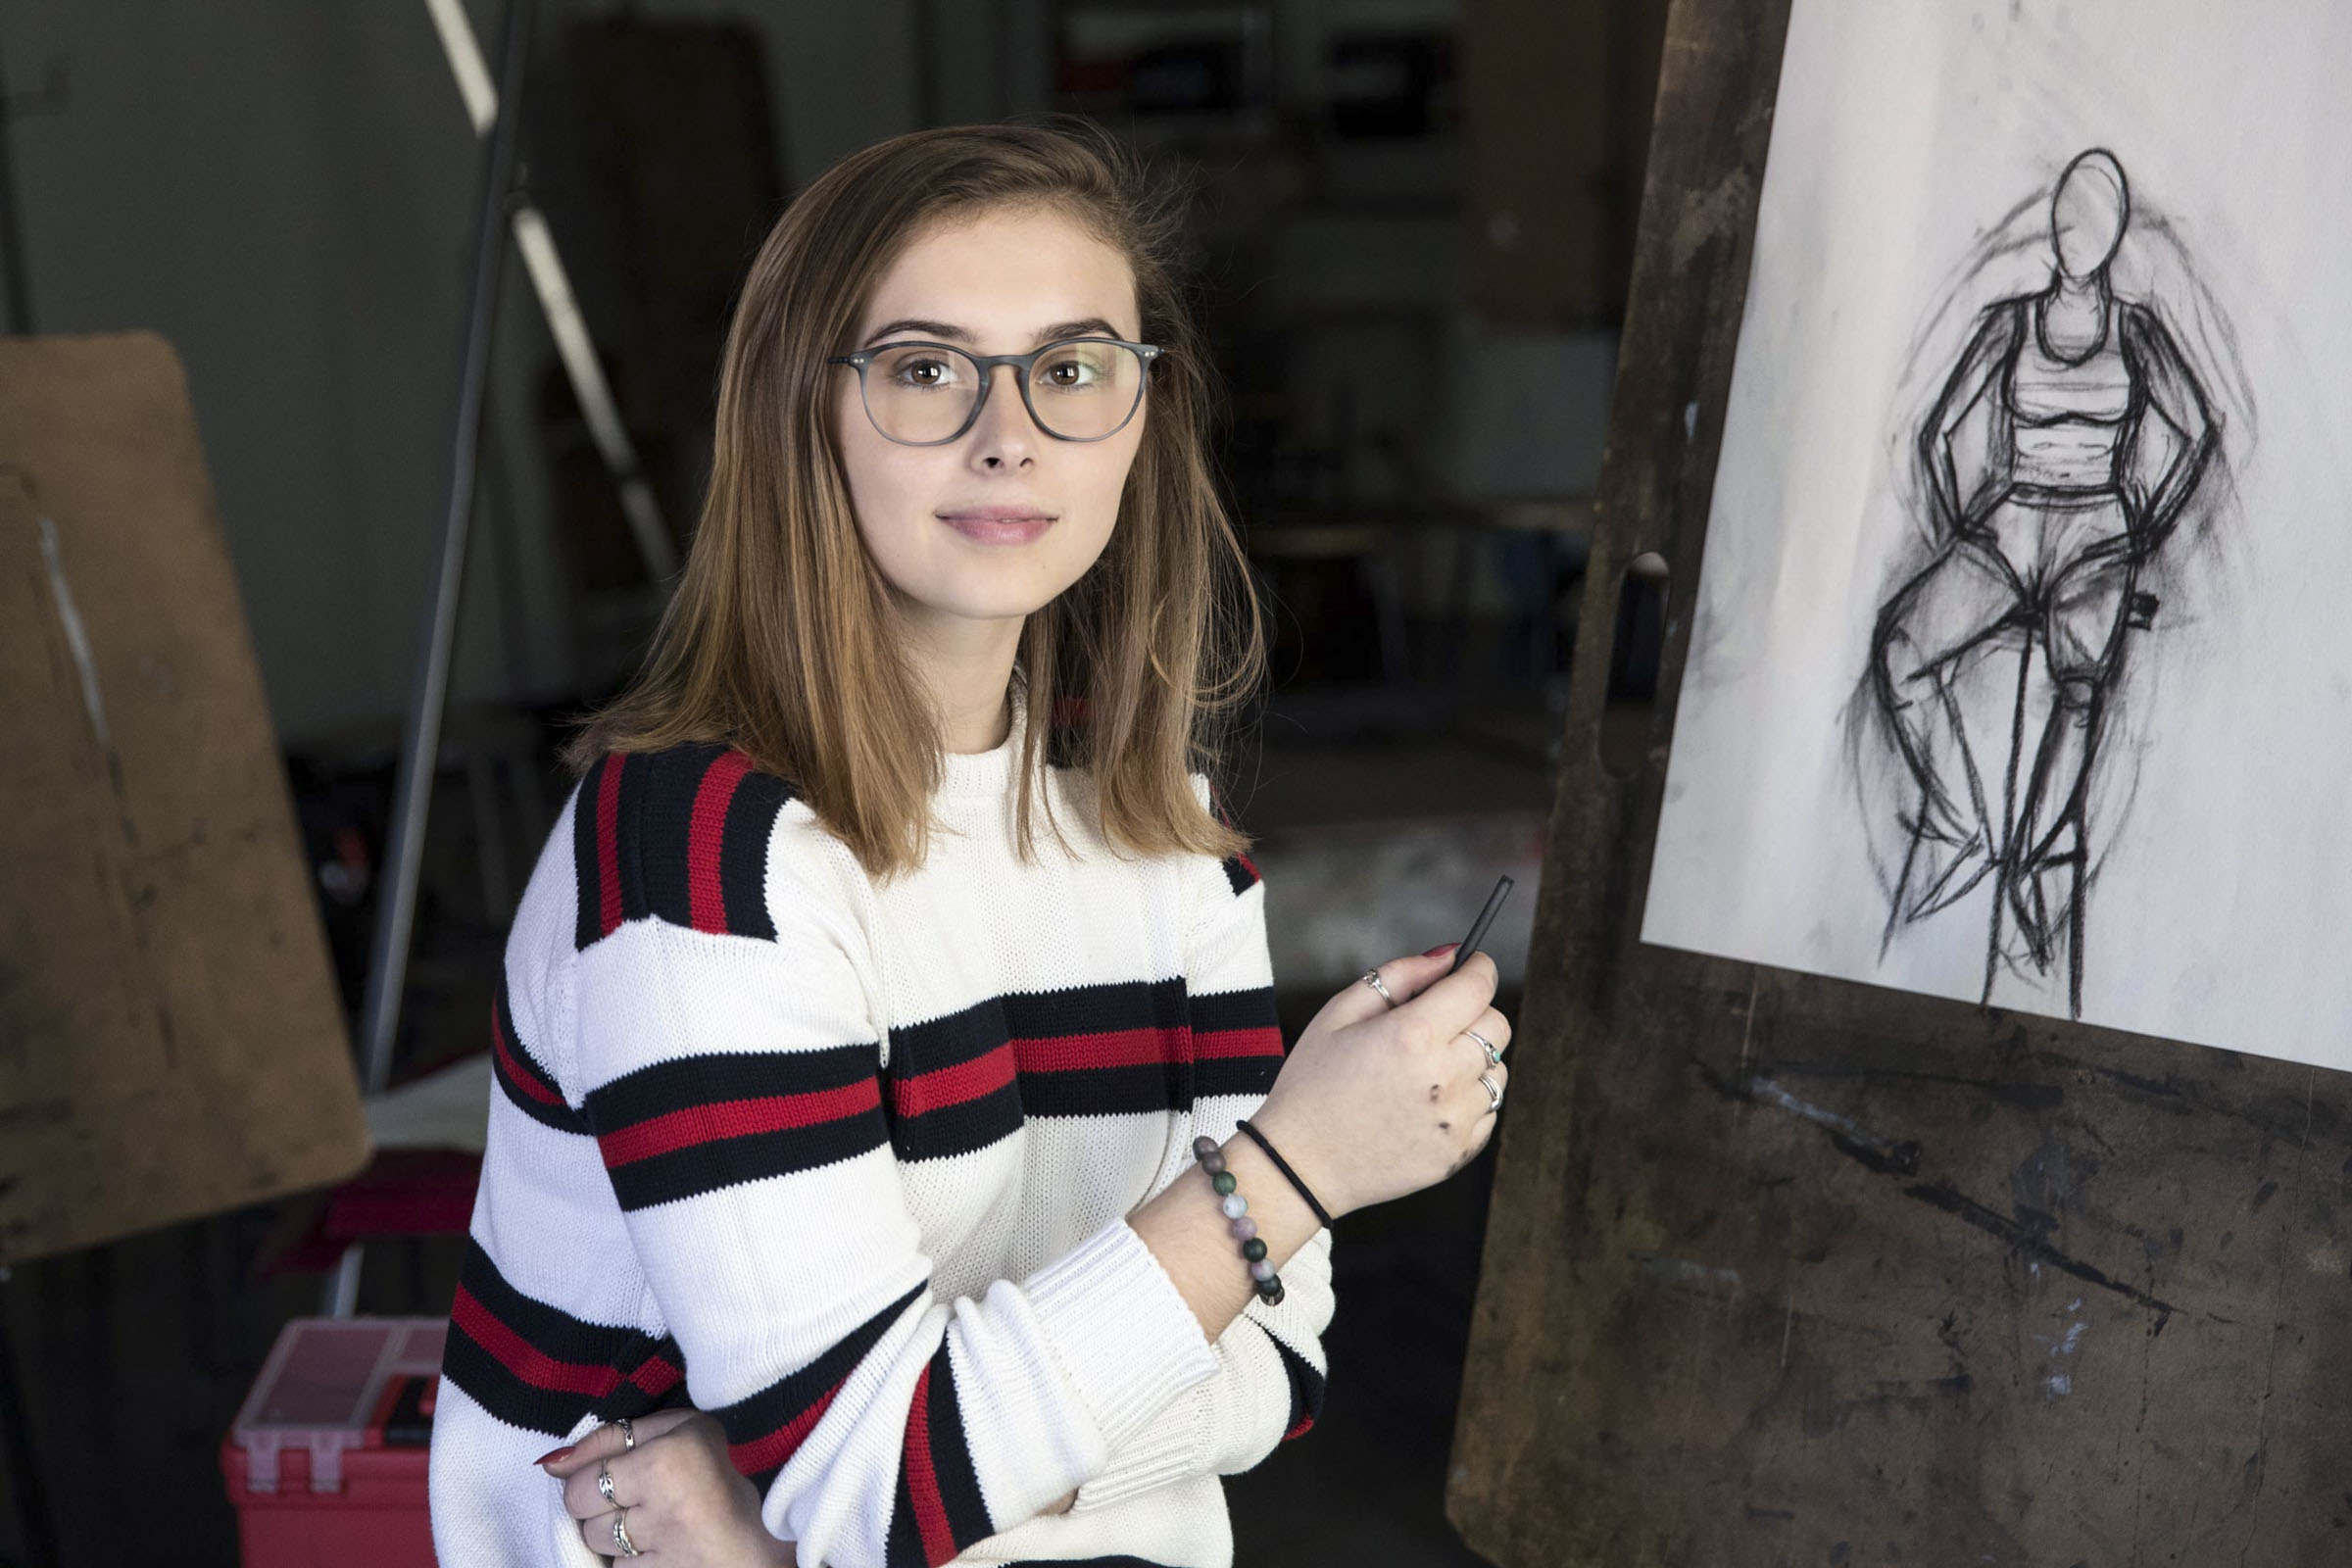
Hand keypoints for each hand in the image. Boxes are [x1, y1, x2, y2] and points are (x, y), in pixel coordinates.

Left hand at [542, 1410, 795, 1565]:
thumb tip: (550, 1464)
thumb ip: (611, 1438)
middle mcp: (666, 1510)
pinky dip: (636, 1564)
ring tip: (660, 1527)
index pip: (581, 1483)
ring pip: (601, 1551)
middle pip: (585, 1521)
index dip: (594, 1481)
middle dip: (603, 1512)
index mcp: (668, 1460)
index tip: (625, 1478)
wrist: (779, 1525)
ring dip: (619, 1542)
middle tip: (644, 1502)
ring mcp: (669, 1555)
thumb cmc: (728, 1466)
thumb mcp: (680, 1429)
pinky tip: (667, 1551)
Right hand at [1252, 947, 1510, 1218]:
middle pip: (1498, 1026)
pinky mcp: (1460, 1152)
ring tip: (1428, 1068)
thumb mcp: (1338, 1014)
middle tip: (1440, 1020)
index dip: (1479, 968)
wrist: (1299, 1165)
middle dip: (1475, 1012)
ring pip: (1498, 1070)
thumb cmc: (1311, 1086)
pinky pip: (1489, 1111)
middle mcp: (1443, 1077)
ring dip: (1474, 1059)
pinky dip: (1468, 1099)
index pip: (1478, 987)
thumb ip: (1398, 976)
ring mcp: (1455, 1120)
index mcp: (1412, 1035)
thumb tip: (1447, 957)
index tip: (1473, 966)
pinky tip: (1428, 1102)